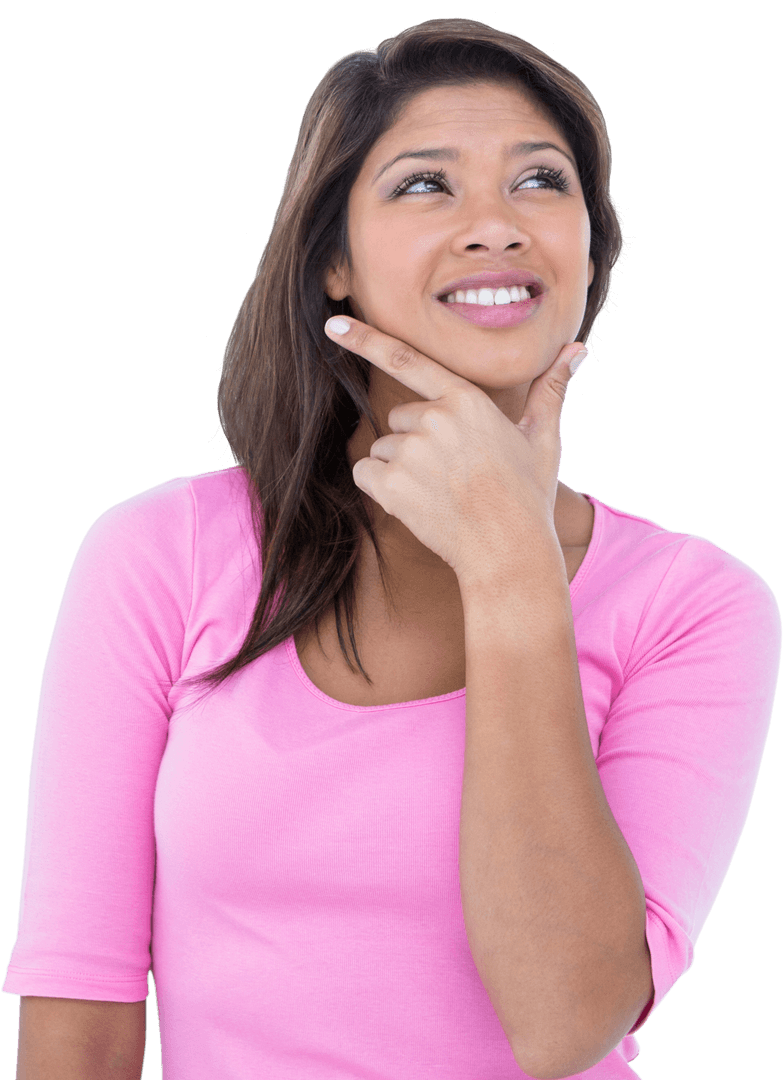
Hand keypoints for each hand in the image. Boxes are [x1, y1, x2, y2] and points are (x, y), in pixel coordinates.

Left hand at [325, 316, 588, 582]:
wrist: (508, 550)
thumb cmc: (528, 496)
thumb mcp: (544, 438)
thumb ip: (551, 389)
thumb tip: (577, 350)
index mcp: (466, 400)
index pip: (407, 360)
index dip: (366, 340)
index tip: (335, 326)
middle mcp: (434, 418)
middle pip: (401, 420)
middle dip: (417, 443)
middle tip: (453, 474)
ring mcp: (410, 451)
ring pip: (383, 449)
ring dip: (401, 469)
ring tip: (441, 492)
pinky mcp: (392, 483)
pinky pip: (366, 473)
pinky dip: (381, 488)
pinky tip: (416, 503)